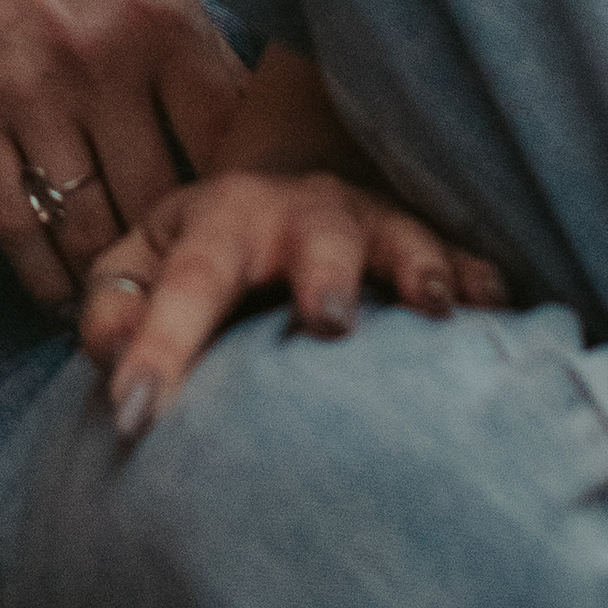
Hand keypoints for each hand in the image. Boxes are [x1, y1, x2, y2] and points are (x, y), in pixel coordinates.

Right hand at [0, 0, 248, 307]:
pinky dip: (42, 275)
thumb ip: (186, 37)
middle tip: (188, 292)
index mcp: (166, 17)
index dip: (243, 201)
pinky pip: (17, 224)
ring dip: (112, 277)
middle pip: (165, 201)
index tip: (243, 231)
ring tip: (127, 306)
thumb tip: (246, 125)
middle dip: (178, 254)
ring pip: (93, 227)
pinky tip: (58, 294)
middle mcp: (107, 60)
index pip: (232, 144)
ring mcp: (33, 92)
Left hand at [80, 171, 506, 435]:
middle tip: (327, 320)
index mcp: (219, 220)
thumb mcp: (138, 263)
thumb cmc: (199, 252)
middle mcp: (299, 214)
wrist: (280, 194)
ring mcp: (371, 228)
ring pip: (401, 238)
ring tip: (433, 306)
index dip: (159, 346)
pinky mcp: (428, 248)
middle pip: (313, 237)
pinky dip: (480, 282)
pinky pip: (465, 261)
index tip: (134, 413)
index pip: (186, 283)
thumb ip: (115, 306)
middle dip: (323, 273)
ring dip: (417, 269)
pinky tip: (496, 305)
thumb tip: (112, 357)